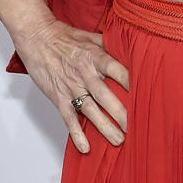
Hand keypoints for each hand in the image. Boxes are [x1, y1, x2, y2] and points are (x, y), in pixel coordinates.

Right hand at [15, 16, 128, 152]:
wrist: (35, 37)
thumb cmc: (62, 36)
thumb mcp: (89, 36)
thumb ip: (109, 45)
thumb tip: (130, 48)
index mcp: (95, 56)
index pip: (118, 71)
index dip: (133, 84)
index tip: (148, 96)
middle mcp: (85, 72)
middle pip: (107, 95)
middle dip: (122, 113)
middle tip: (137, 128)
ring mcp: (71, 86)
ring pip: (90, 109)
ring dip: (104, 127)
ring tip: (118, 140)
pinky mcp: (58, 96)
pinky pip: (68, 117)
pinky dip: (76, 133)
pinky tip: (85, 146)